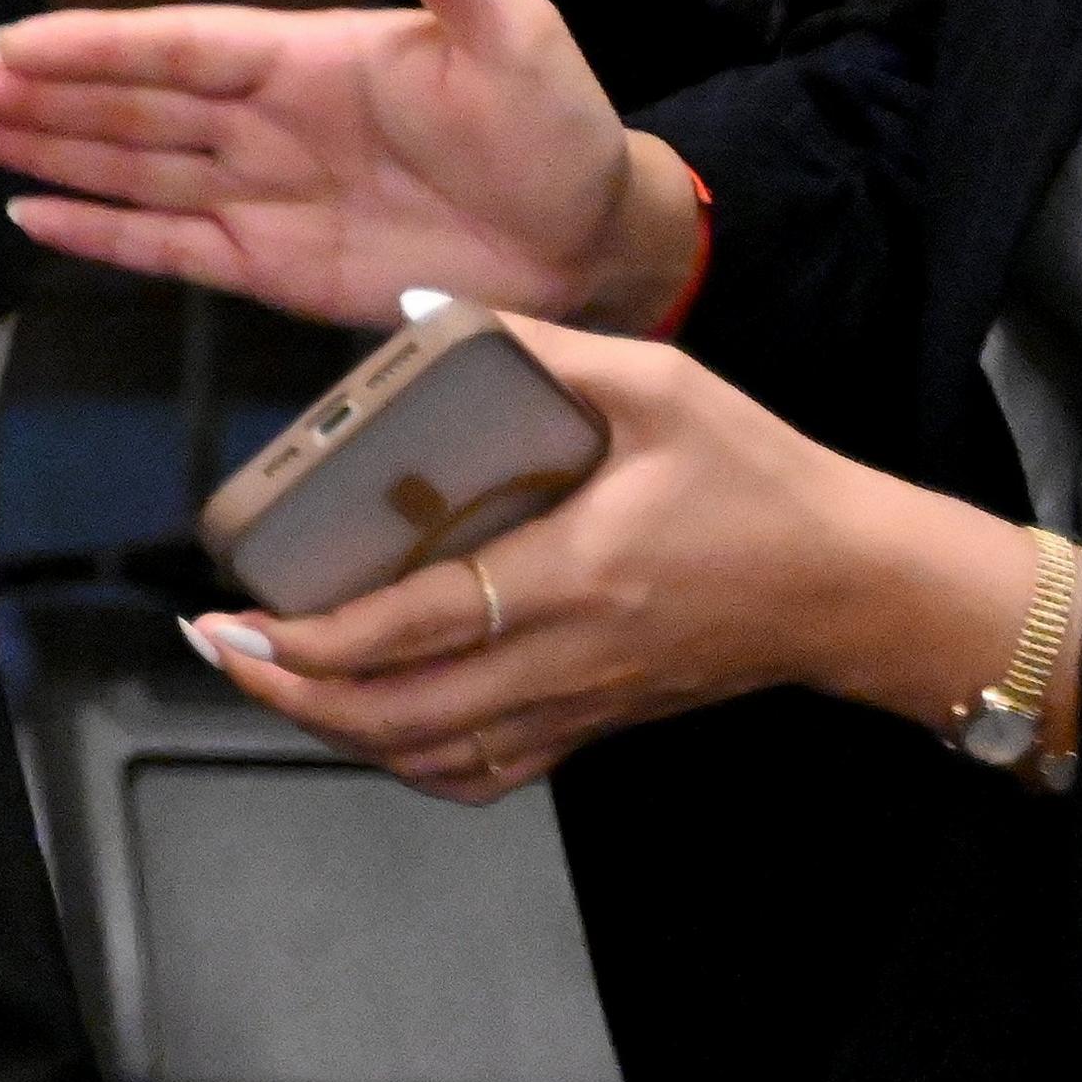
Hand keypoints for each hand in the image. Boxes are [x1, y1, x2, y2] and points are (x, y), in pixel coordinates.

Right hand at [0, 0, 702, 328]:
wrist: (592, 239)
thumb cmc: (558, 126)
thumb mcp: (518, 31)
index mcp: (304, 58)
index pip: (173, 50)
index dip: (89, 49)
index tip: (5, 44)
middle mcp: (260, 123)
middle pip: (119, 105)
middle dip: (22, 92)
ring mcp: (257, 195)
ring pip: (120, 168)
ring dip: (33, 149)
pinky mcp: (268, 266)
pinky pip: (165, 245)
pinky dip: (96, 234)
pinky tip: (26, 216)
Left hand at [191, 324, 1044, 799]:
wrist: (862, 584)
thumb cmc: (762, 479)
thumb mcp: (661, 387)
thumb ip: (540, 346)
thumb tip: (419, 310)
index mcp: (577, 576)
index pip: (418, 628)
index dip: (313, 641)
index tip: (234, 621)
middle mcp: (570, 658)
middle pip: (403, 717)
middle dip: (293, 694)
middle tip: (219, 649)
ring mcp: (584, 705)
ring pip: (435, 758)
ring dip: (338, 731)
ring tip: (271, 679)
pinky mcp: (599, 725)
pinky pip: (487, 771)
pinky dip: (412, 761)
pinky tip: (368, 723)